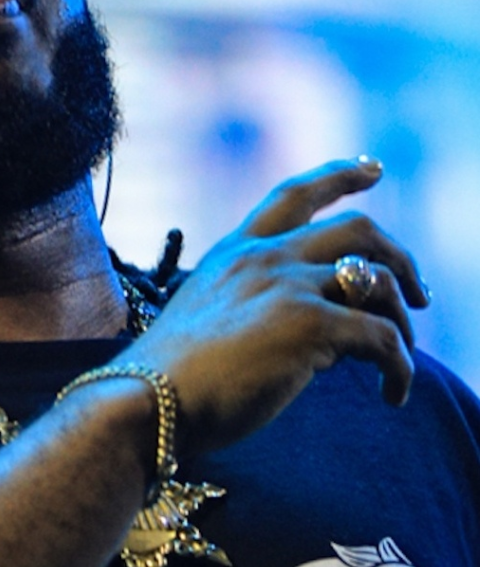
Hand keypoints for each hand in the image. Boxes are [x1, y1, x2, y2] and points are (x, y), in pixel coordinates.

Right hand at [129, 157, 429, 454]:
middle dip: (400, 258)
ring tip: (400, 360)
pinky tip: (391, 393)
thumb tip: (309, 328)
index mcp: (236, 251)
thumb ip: (250, 302)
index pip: (293, 195)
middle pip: (357, 228)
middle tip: (417, 296)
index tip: (373, 167)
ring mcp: (285, 285)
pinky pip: (383, 337)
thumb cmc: (173, 375)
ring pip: (376, 279)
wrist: (148, 399)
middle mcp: (263, 257)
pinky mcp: (306, 323)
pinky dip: (401, 368)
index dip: (339, 175)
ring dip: (403, 320)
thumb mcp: (207, 315)